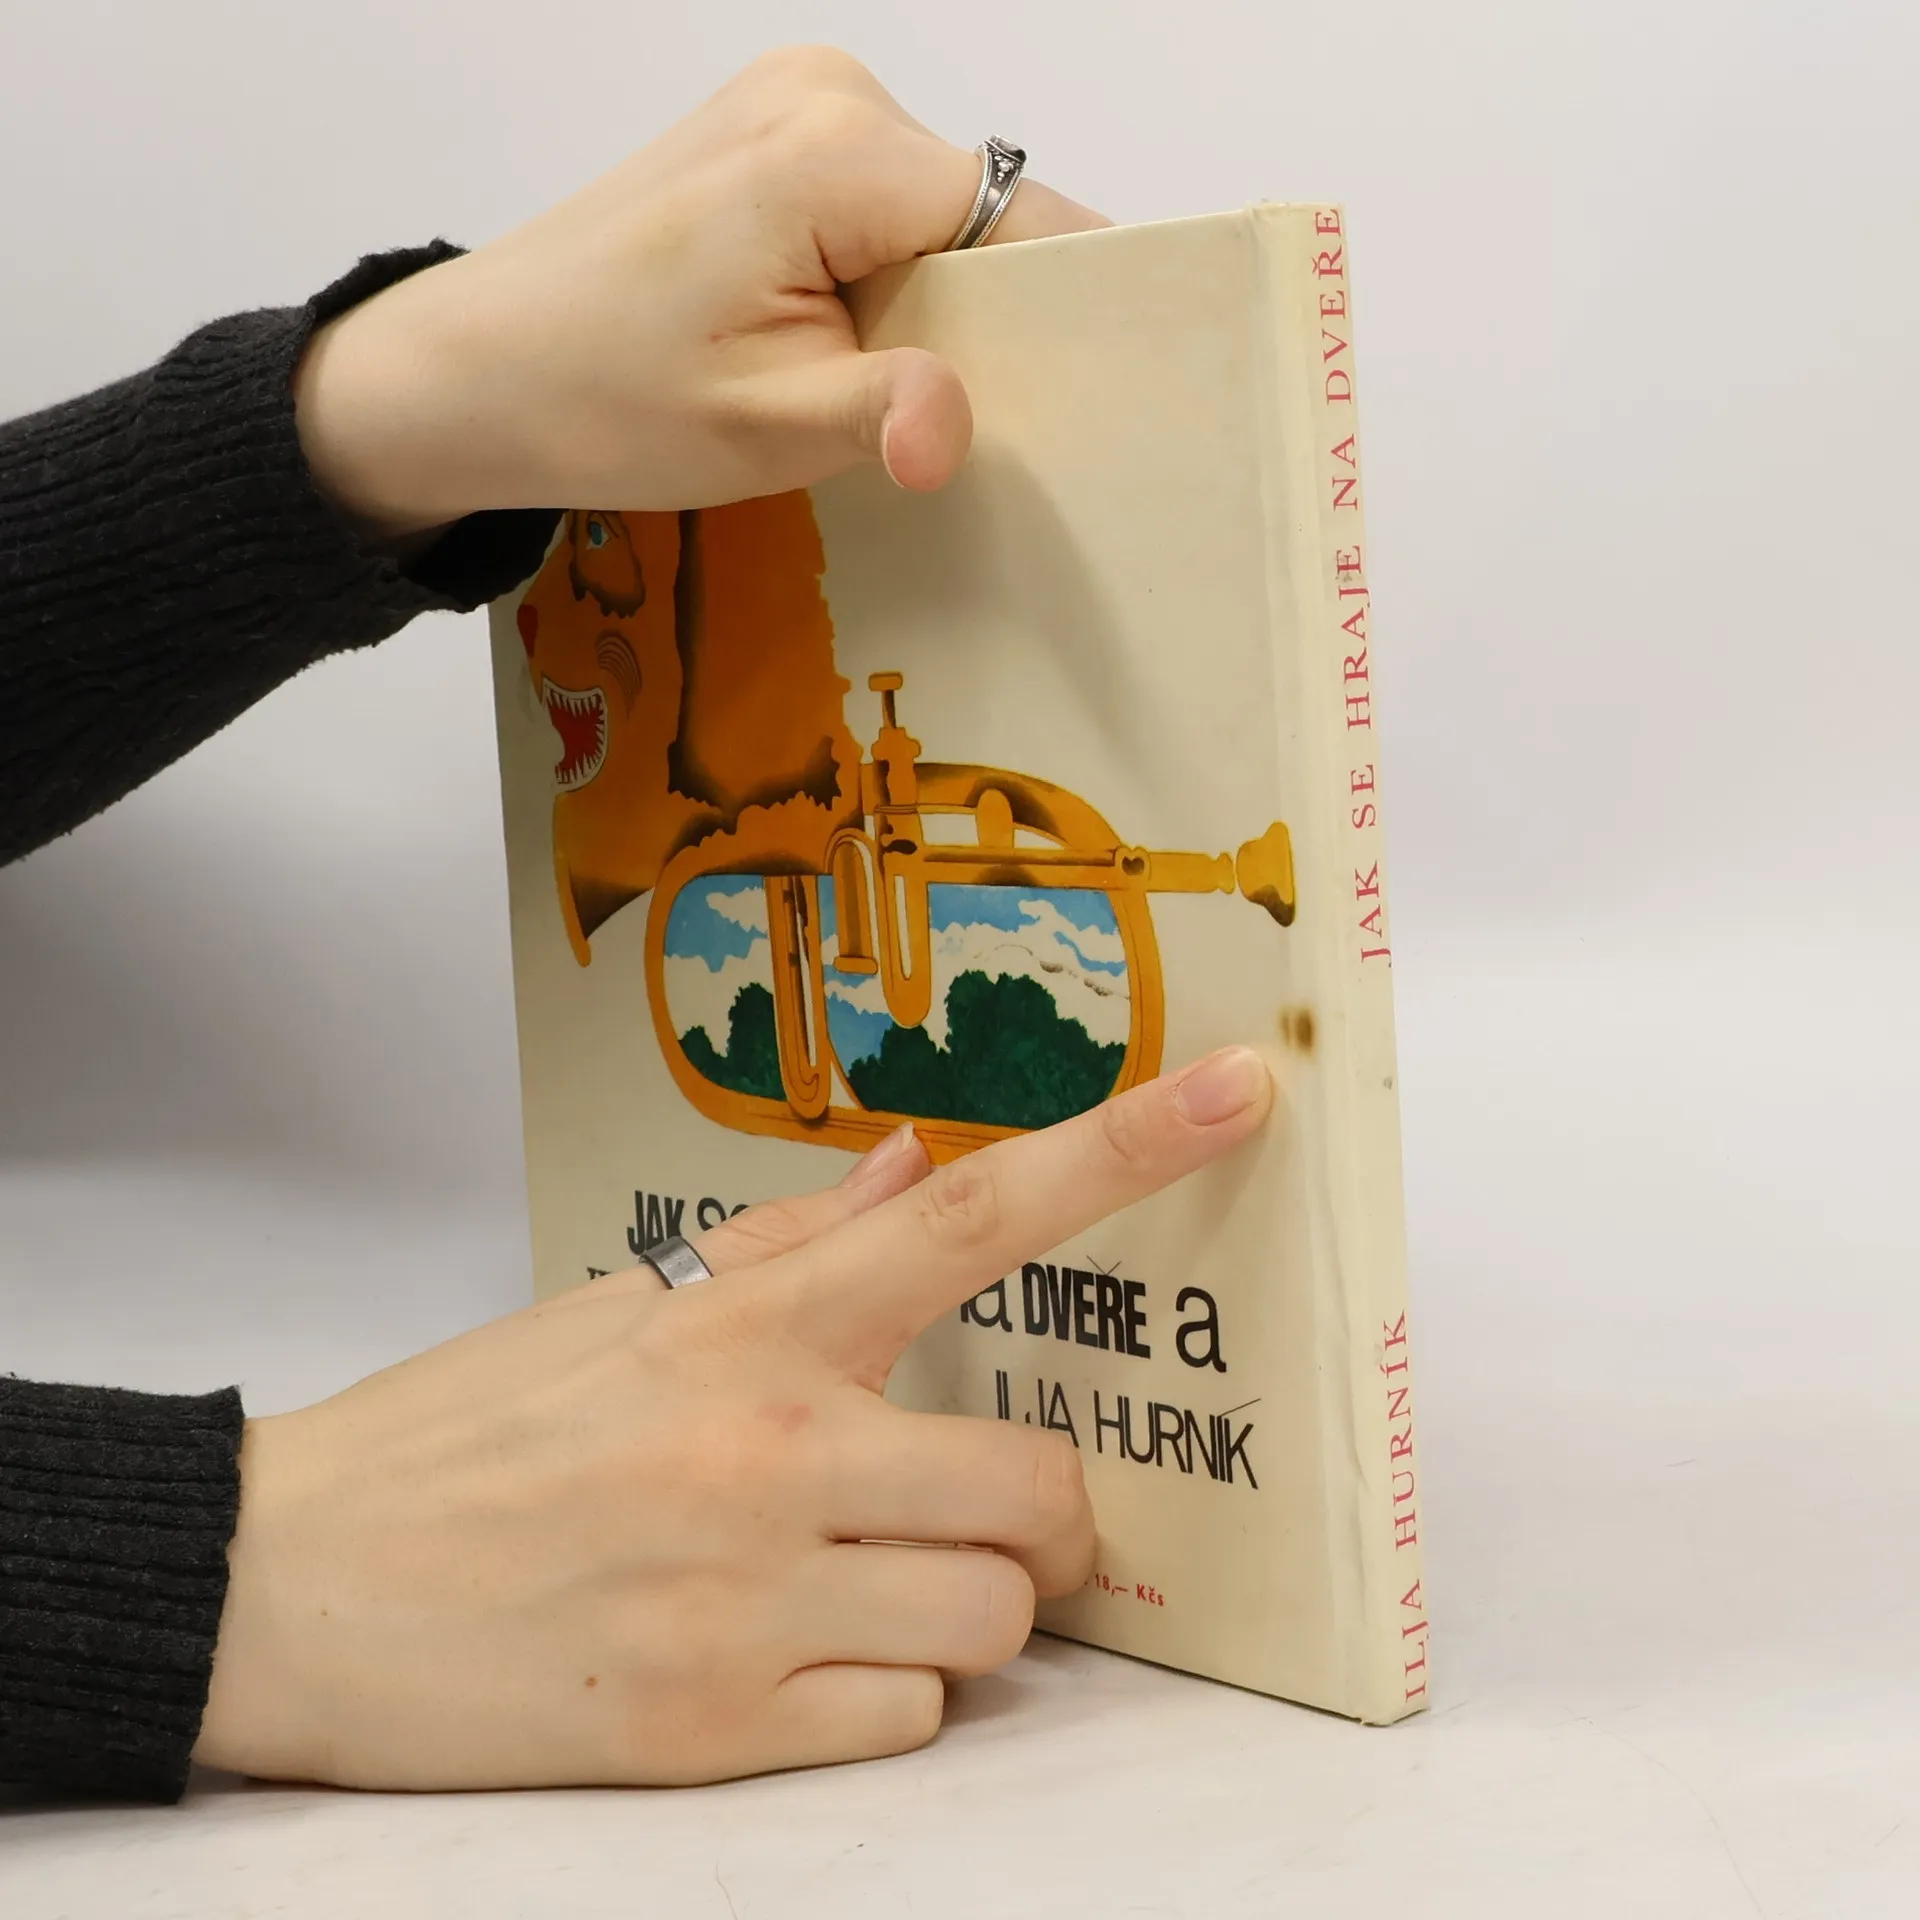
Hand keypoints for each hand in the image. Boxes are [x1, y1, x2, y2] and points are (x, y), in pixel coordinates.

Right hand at [192, 1047, 1269, 1788]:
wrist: (293, 1584)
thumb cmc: (462, 1429)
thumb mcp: (612, 1307)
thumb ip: (783, 1246)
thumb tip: (911, 1169)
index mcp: (746, 1328)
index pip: (973, 1212)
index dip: (1127, 1147)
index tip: (1239, 1094)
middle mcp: (769, 1454)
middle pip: (1042, 1486)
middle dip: (1047, 1510)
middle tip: (992, 1504)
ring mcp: (748, 1603)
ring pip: (996, 1624)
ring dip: (969, 1608)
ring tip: (871, 1585)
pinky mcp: (715, 1733)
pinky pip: (909, 1724)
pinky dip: (890, 1695)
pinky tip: (800, 1657)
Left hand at [294, 47, 1107, 539]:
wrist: (481, 371)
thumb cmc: (601, 396)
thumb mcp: (758, 427)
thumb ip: (879, 411)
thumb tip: (958, 430)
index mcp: (829, 149)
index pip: (1017, 217)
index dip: (1056, 313)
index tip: (1074, 404)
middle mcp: (823, 93)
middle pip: (983, 216)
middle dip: (983, 322)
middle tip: (943, 424)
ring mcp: (796, 102)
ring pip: (938, 218)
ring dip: (929, 312)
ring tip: (866, 390)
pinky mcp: (777, 133)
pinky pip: (885, 208)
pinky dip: (885, 285)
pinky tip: (836, 351)